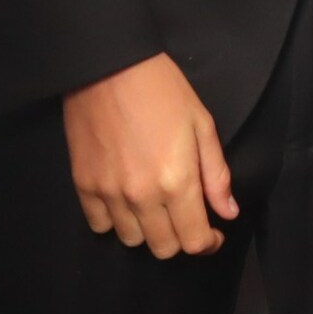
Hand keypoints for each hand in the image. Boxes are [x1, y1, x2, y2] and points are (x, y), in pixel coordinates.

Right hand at [61, 52, 238, 258]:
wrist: (108, 65)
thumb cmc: (163, 89)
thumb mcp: (202, 124)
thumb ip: (217, 174)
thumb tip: (228, 212)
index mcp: (177, 181)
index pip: (194, 240)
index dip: (209, 243)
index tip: (213, 233)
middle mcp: (142, 196)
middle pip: (163, 248)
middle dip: (180, 238)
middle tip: (185, 216)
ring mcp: (109, 193)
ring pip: (132, 240)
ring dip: (148, 230)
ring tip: (154, 205)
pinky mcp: (84, 185)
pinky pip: (100, 224)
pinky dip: (115, 219)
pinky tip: (125, 199)